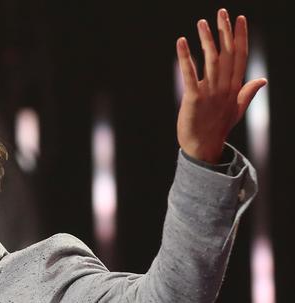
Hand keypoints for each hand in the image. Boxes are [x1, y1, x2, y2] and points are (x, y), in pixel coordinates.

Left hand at [176, 8, 266, 162]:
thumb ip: (248, 93)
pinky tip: (181, 42)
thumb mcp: (236, 110)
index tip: (239, 19)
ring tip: (202, 22)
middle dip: (224, 32)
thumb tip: (263, 81)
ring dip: (206, 40)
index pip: (239, 57)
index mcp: (234, 88)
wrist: (202, 148)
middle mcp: (224, 87)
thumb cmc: (217, 128)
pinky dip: (185, 58)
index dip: (240, 37)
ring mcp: (209, 93)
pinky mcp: (193, 99)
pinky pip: (188, 75)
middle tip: (221, 12)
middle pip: (227, 54)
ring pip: (210, 60)